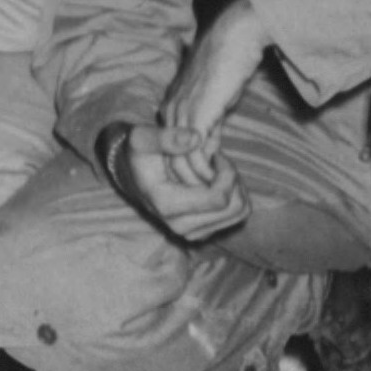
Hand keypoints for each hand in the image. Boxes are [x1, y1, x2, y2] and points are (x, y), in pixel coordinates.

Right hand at [104, 119, 245, 243]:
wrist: (131, 172)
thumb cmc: (139, 153)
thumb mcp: (142, 138)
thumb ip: (165, 137)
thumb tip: (195, 138)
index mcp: (168, 206)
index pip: (219, 198)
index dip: (227, 174)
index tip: (217, 155)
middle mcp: (181, 227)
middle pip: (234, 208)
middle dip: (233, 180)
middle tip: (219, 161)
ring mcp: (193, 233)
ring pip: (238, 213)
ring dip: (235, 188)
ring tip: (218, 171)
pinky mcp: (203, 232)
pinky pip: (235, 216)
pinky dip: (233, 197)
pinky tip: (218, 182)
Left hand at [156, 0, 273, 177]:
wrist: (233, 38)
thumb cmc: (229, 64)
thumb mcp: (216, 101)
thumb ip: (210, 126)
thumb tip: (210, 151)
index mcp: (172, 108)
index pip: (170, 151)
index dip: (186, 171)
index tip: (203, 184)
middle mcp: (170, 113)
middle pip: (170, 162)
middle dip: (190, 182)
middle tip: (209, 196)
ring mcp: (181, 116)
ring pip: (180, 164)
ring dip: (200, 182)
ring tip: (217, 191)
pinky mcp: (196, 117)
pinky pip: (194, 157)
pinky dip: (206, 173)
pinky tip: (219, 178)